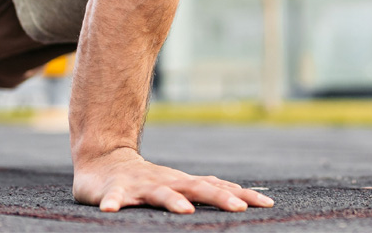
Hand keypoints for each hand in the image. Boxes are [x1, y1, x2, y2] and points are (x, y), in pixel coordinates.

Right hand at [73, 147, 274, 213]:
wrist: (104, 160)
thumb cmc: (148, 179)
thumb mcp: (179, 185)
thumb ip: (206, 189)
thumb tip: (243, 197)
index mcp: (183, 183)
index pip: (217, 187)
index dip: (241, 195)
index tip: (267, 204)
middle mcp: (167, 182)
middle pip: (197, 188)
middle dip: (219, 197)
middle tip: (239, 208)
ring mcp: (141, 185)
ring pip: (160, 193)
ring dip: (173, 201)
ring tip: (186, 211)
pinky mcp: (115, 190)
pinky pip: (114, 197)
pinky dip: (113, 202)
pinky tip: (110, 209)